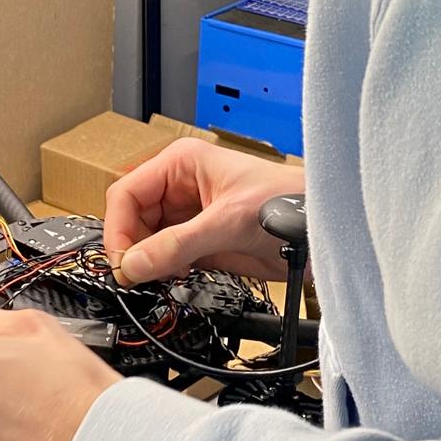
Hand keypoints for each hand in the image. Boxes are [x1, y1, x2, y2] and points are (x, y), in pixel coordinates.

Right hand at [104, 139, 304, 284]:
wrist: (322, 230)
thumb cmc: (287, 201)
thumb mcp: (227, 221)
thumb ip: (177, 244)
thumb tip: (134, 264)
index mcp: (180, 164)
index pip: (127, 193)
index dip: (118, 227)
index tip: (122, 260)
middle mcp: (180, 188)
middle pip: (132, 220)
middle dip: (133, 247)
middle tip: (138, 275)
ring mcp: (189, 218)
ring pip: (147, 242)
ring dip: (149, 262)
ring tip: (163, 275)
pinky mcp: (201, 244)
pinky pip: (167, 259)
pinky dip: (165, 272)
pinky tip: (179, 276)